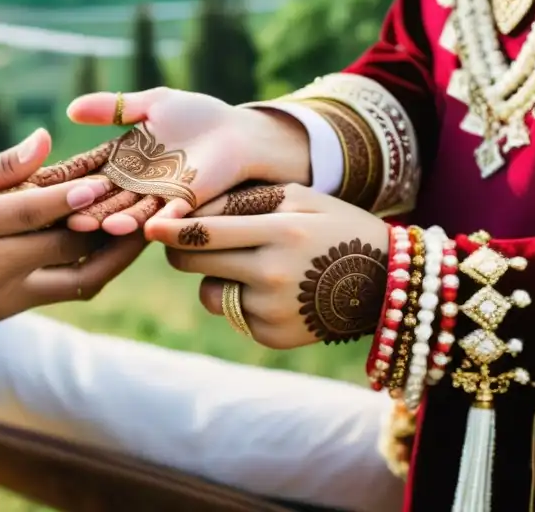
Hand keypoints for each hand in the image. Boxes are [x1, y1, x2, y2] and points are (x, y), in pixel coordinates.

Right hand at [0, 129, 145, 331]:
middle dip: (106, 222)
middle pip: (64, 246)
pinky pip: (62, 292)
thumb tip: (44, 140)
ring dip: (113, 257)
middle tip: (141, 198)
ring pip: (76, 280)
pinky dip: (89, 270)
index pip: (33, 212)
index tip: (108, 179)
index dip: (74, 196)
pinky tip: (108, 248)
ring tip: (141, 231)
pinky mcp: (6, 312)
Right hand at [64, 87, 311, 234]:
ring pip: (134, 212)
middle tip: (63, 217)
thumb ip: (113, 107)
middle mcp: (137, 184)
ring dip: (116, 220)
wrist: (237, 130)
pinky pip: (172, 215)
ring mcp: (161, 197)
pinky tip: (143, 228)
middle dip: (86, 208)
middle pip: (106, 199)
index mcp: (124, 162)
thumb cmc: (195, 115)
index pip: (90, 173)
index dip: (69, 181)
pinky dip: (159, 221)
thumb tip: (71, 108)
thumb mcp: (151, 104)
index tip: (42, 188)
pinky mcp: (189, 202)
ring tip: (97, 226)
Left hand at [146, 184, 389, 349]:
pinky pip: (232, 314)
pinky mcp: (271, 335)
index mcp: (280, 231)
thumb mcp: (300, 198)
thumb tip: (189, 209)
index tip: (148, 226)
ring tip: (252, 265)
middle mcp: (272, 273)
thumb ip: (245, 200)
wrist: (386, 284)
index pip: (204, 231)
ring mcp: (271, 309)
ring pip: (209, 292)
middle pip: (194, 263)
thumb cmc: (336, 227)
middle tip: (187, 242)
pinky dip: (240, 301)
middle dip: (182, 251)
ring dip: (216, 278)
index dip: (169, 229)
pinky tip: (273, 291)